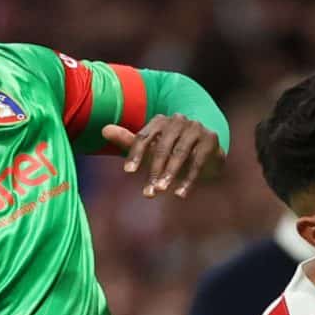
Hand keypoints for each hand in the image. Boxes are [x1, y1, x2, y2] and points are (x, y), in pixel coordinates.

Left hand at [101, 116, 223, 198]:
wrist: (208, 153)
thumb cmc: (173, 152)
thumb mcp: (151, 149)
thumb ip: (129, 141)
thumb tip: (104, 130)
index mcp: (160, 120)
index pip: (143, 137)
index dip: (135, 155)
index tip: (128, 173)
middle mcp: (177, 120)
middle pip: (162, 147)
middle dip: (154, 171)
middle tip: (148, 193)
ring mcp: (195, 128)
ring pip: (180, 153)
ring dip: (170, 174)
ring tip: (162, 192)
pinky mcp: (211, 139)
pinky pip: (198, 161)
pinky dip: (189, 179)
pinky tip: (181, 194)